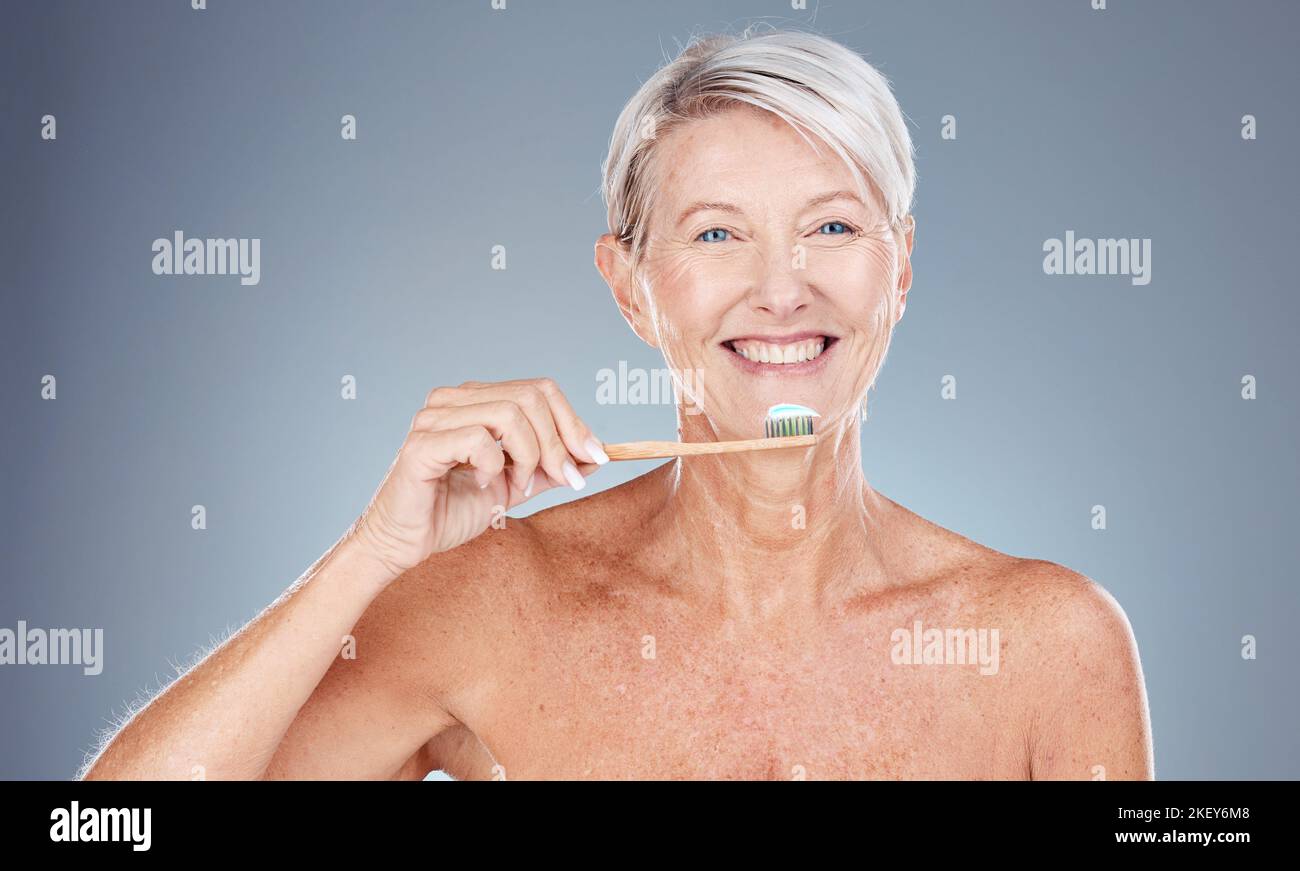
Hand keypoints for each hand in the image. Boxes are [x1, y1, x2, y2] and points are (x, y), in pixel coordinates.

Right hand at [352, 377, 608, 576]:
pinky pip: (479, 439)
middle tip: (562, 479)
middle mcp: (454, 399)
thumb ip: (550, 468)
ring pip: (510, 413)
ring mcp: (434, 417)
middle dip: (558, 442)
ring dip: (529, 455)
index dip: (574, 422)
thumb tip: (596, 455)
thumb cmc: (451, 512)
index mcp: (476, 400)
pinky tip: (484, 486)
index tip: (596, 457)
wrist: (405, 544)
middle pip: (531, 396)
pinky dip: (494, 466)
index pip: (540, 389)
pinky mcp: (422, 444)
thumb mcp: (516, 487)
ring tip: (517, 485)